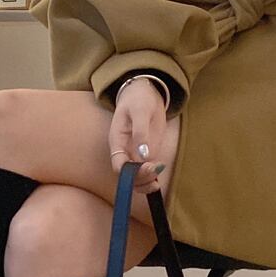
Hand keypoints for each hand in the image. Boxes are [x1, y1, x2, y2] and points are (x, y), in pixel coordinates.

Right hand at [109, 78, 166, 193]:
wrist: (145, 93)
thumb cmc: (139, 99)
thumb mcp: (140, 111)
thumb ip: (140, 132)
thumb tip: (143, 155)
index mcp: (117, 141)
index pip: (118, 164)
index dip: (129, 172)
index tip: (147, 168)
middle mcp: (124, 151)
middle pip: (127, 175)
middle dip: (140, 179)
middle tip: (155, 173)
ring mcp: (136, 154)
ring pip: (136, 177)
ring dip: (145, 183)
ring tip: (156, 183)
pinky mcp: (147, 153)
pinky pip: (146, 171)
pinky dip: (151, 178)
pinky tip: (158, 178)